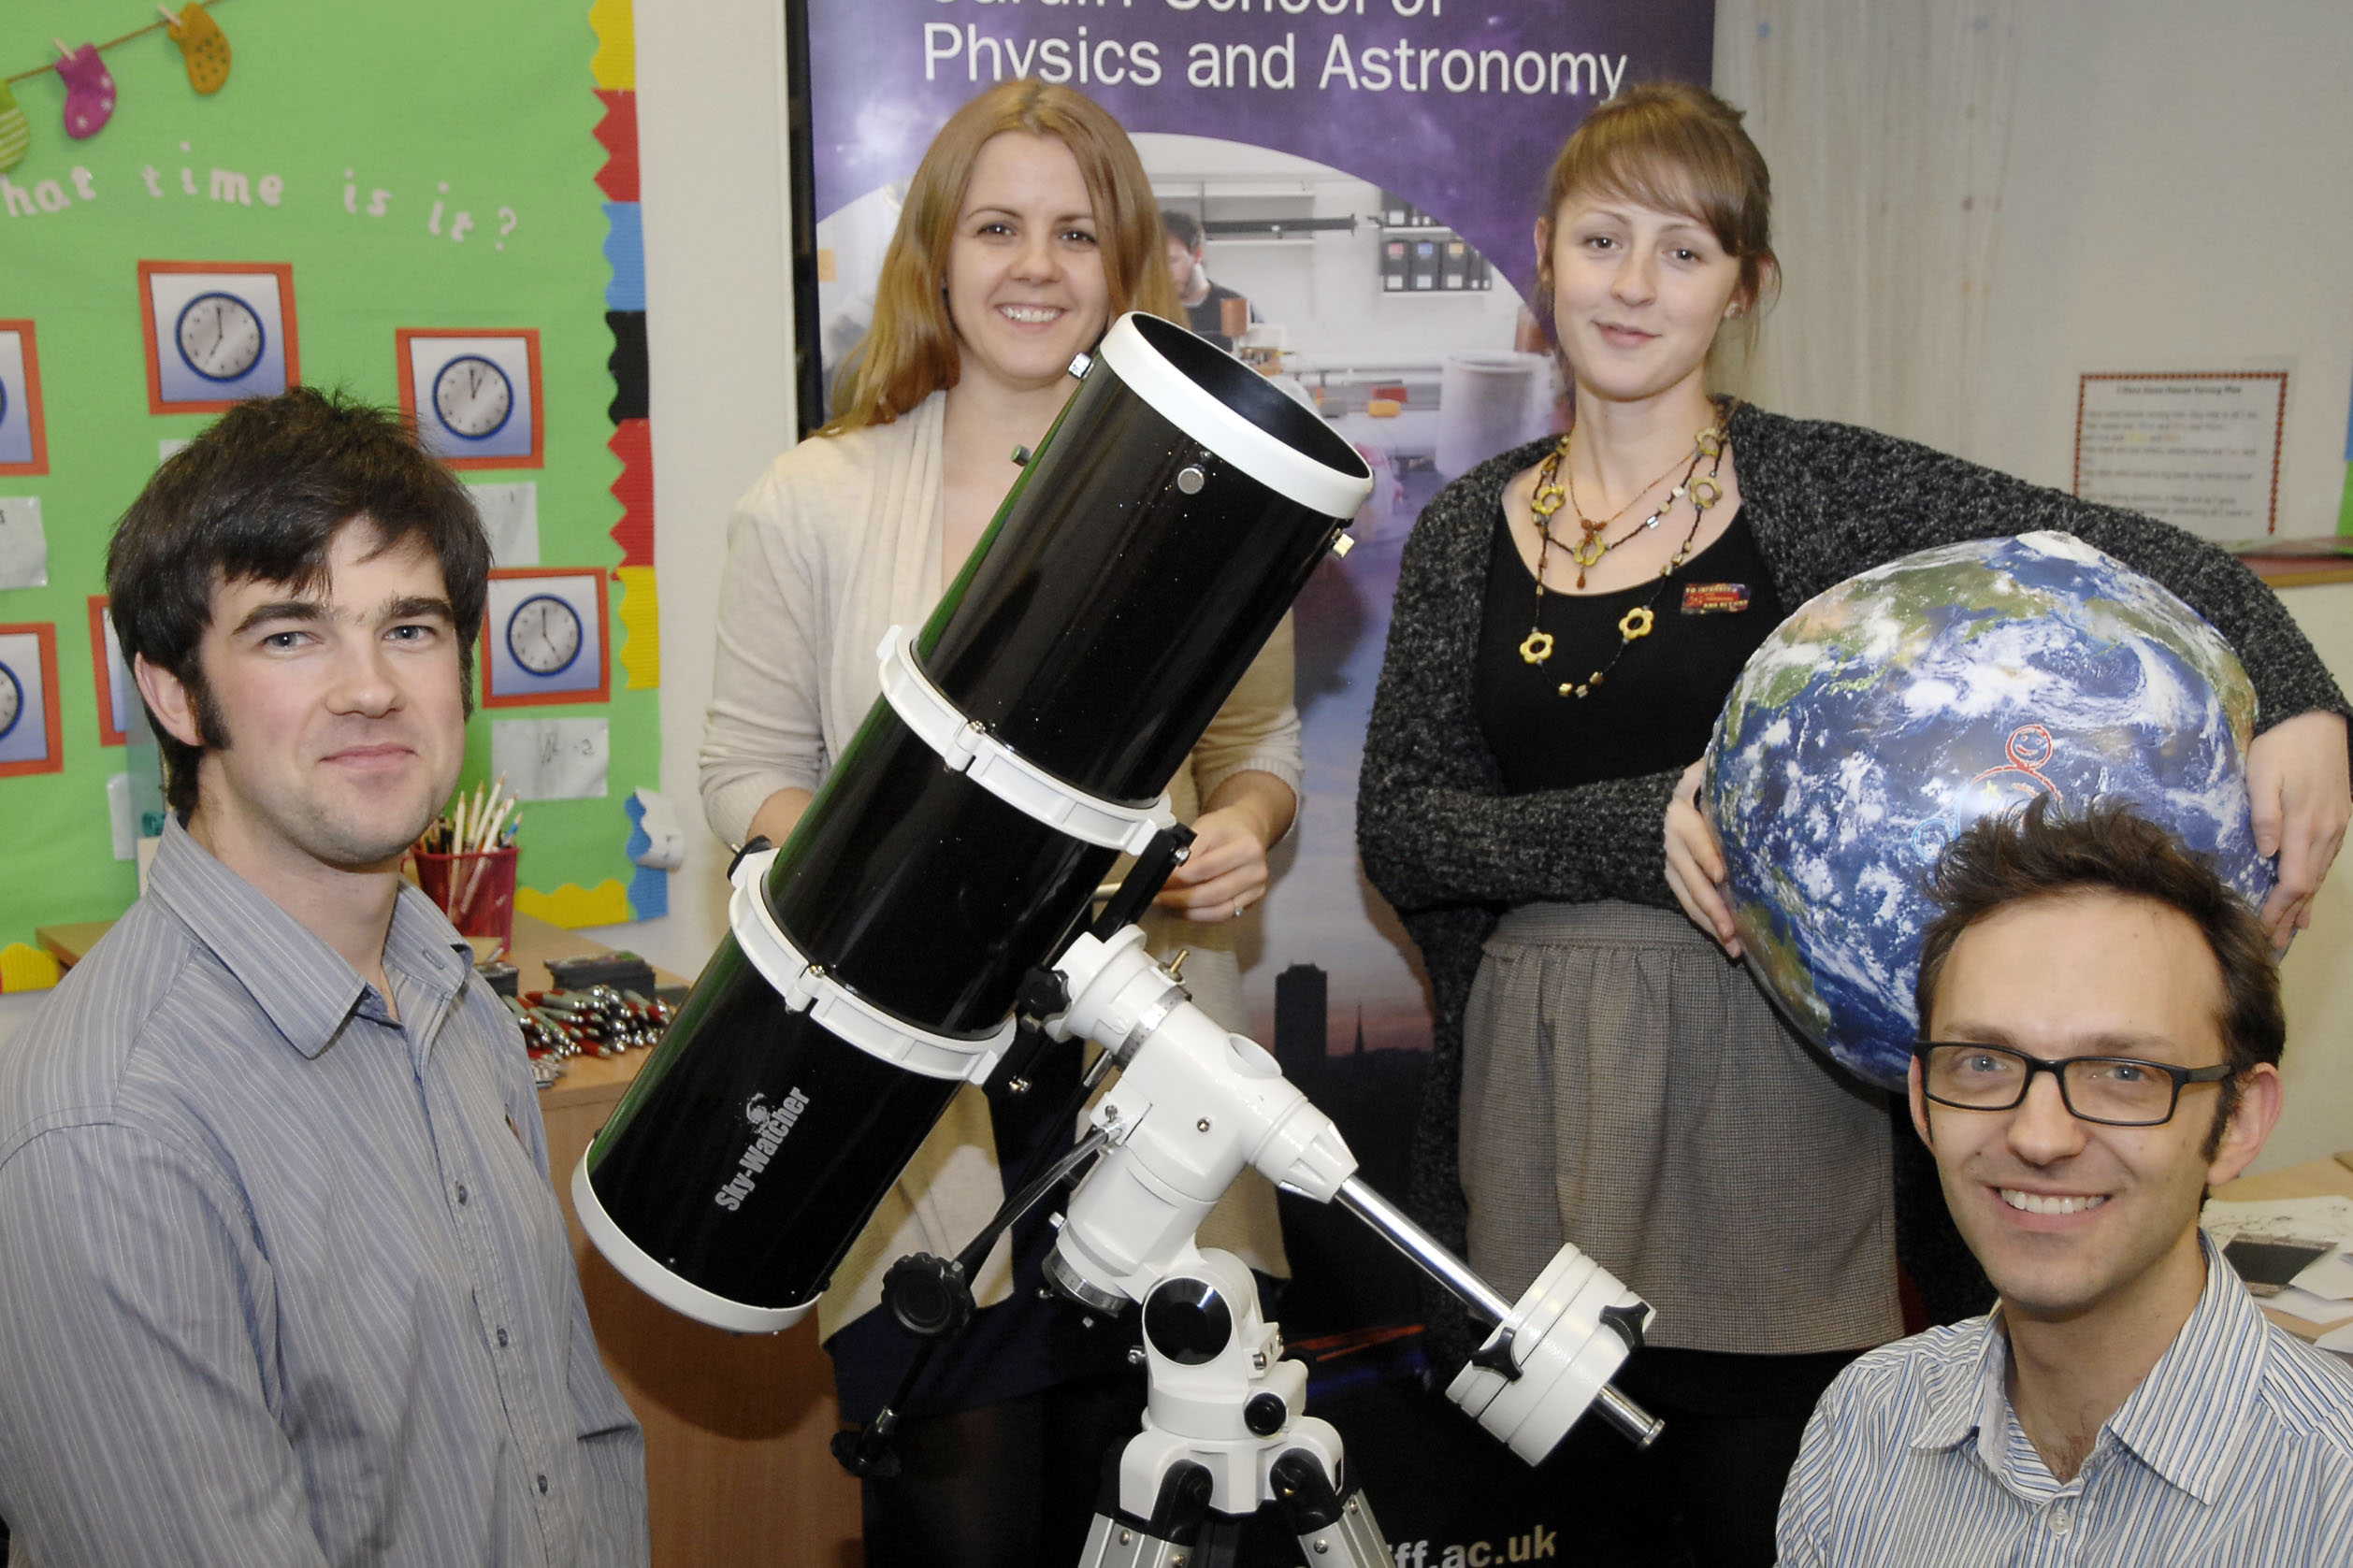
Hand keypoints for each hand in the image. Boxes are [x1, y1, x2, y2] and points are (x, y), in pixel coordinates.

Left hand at [1155, 805, 1274, 922]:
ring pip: (1218, 911)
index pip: (1205, 869)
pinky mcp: (1251, 901)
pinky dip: (1200, 915)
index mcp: (1246, 848)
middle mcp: (1256, 871)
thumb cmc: (1226, 828)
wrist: (1249, 830)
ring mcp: (1256, 889)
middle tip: (1158, 897)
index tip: (1160, 881)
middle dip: (1179, 899)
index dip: (1179, 878)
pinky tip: (1184, 909)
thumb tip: (1166, 874)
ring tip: (1168, 904)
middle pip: (1212, 894)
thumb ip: (1187, 850)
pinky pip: (1223, 915)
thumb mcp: (1204, 827)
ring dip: (1187, 911)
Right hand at [1664, 759, 1741, 957]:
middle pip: (1694, 881)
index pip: (1697, 842)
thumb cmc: (1687, 794)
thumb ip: (1708, 770)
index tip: (1723, 875)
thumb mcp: (1694, 778)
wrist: (1647, 814)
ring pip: (1691, 900)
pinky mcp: (1674, 884)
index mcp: (1681, 820)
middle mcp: (1674, 848)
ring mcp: (1672, 869)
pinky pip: (1689, 907)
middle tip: (1733, 929)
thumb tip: (1728, 756)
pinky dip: (1707, 925)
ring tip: (1735, 946)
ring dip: (1713, 924)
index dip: (1708, 858)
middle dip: (1714, 908)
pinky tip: (1727, 942)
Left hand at [2247, 709, 2350, 949]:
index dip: (2277, 909)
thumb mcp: (2263, 775)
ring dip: (2302, 904)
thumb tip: (2267, 853)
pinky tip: (2308, 897)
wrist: (2322, 723)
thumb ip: (2265, 815)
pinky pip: (2325, 861)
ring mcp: (2334, 828)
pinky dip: (2314, 884)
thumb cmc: (2284, 746)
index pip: (2292, 881)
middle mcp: (2324, 833)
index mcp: (2305, 827)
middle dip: (2288, 916)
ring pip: (2317, 875)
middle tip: (2272, 944)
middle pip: (2305, 886)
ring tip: (2288, 931)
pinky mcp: (2336, 820)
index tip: (2262, 929)